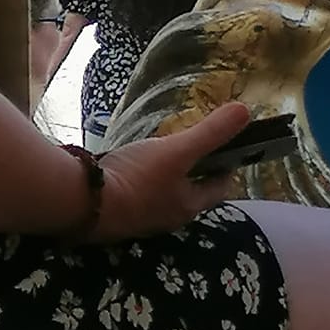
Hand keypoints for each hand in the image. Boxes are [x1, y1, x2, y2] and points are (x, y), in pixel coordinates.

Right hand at [90, 102, 250, 243]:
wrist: (83, 202)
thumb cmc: (137, 179)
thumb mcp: (176, 151)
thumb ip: (209, 132)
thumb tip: (245, 111)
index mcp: (189, 205)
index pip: (219, 188)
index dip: (226, 168)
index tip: (227, 150)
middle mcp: (169, 216)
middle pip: (191, 194)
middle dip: (194, 174)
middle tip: (191, 149)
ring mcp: (142, 217)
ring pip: (164, 196)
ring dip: (167, 179)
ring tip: (161, 155)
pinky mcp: (118, 213)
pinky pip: (138, 195)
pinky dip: (141, 182)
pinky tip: (130, 167)